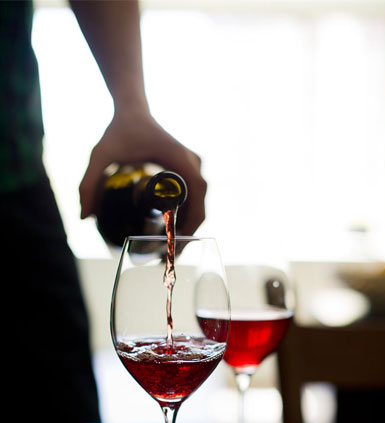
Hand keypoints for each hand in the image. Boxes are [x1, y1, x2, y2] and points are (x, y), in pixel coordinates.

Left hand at [79, 109, 206, 236]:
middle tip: (170, 252)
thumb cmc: (119, 129)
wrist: (132, 109)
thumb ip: (88, 183)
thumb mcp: (100, 154)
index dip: (190, 224)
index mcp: (180, 160)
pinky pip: (195, 194)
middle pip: (200, 204)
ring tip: (171, 243)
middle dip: (189, 230)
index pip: (196, 198)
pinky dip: (188, 211)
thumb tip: (84, 217)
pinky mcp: (190, 167)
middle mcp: (193, 163)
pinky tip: (173, 225)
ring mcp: (194, 165)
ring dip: (189, 222)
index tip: (176, 243)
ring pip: (199, 201)